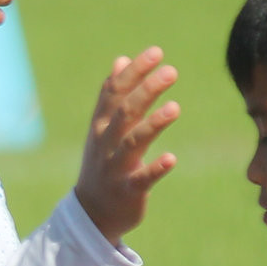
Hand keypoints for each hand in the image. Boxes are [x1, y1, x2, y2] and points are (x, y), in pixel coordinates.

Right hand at [73, 48, 179, 244]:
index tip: (156, 52)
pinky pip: (142, 179)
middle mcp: (105, 143)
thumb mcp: (103, 128)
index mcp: (101, 125)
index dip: (134, 71)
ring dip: (153, 124)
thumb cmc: (103, 163)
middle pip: (125, 112)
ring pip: (132, 142)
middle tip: (171, 71)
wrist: (91, 213)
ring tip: (175, 108)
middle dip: (146, 90)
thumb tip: (120, 60)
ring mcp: (115, 168)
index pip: (115, 92)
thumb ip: (112, 95)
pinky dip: (156, 168)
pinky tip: (172, 158)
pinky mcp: (128, 191)